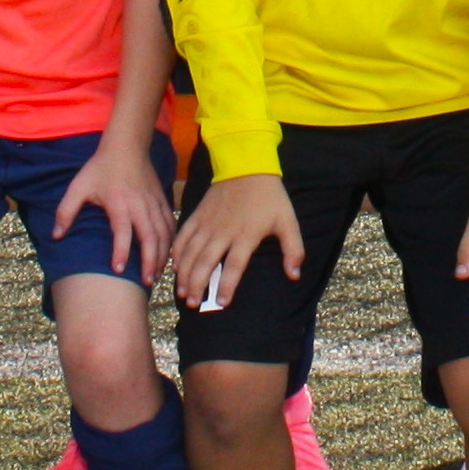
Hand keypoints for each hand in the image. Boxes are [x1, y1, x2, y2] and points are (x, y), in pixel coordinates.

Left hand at [53, 137, 174, 282]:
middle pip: (150, 238)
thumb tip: (56, 235)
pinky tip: (166, 256)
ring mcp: (154, 204)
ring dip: (162, 256)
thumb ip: (66, 210)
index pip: (122, 232)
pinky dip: (170, 243)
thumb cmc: (101, 167)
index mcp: (119, 203)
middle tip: (146, 283)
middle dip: (150, 262)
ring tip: (156, 276)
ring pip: (163, 234)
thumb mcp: (79, 186)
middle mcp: (140, 206)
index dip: (121, 251)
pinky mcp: (162, 201)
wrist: (127, 145)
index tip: (119, 270)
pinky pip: (170, 226)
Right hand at [172, 172, 301, 311]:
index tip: (221, 302)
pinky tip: (174, 267)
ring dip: (184, 273)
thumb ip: (294, 250)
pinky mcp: (197, 214)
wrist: (247, 166)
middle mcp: (223, 232)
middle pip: (205, 262)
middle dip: (197, 284)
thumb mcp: (288, 222)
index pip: (233, 265)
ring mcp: (207, 223)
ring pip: (190, 252)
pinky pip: (182, 236)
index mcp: (246, 235)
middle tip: (192, 303)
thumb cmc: (270, 197)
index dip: (226, 285)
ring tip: (181, 292)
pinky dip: (176, 252)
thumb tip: (295, 275)